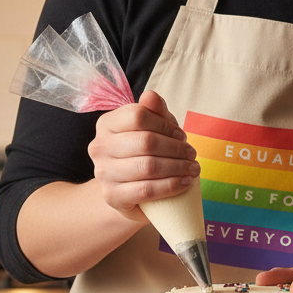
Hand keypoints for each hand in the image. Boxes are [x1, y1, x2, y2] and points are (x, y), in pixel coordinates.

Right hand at [87, 89, 199, 218]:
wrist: (129, 191)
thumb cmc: (143, 153)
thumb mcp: (152, 128)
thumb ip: (154, 110)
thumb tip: (150, 96)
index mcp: (106, 124)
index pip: (138, 116)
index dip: (165, 125)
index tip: (181, 135)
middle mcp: (99, 147)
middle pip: (146, 142)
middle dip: (176, 148)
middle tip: (192, 154)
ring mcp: (103, 173)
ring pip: (148, 167)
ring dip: (177, 167)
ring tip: (193, 169)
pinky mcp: (112, 197)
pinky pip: (146, 190)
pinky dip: (171, 186)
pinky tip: (185, 183)